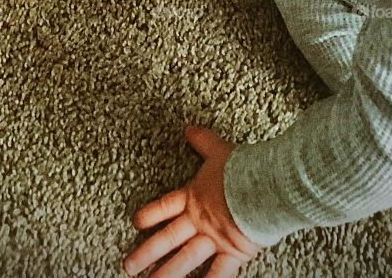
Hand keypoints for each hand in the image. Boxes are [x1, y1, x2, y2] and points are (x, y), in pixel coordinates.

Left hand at [123, 126, 262, 277]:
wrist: (263, 187)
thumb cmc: (242, 169)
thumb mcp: (218, 150)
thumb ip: (203, 141)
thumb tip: (189, 129)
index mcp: (194, 196)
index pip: (165, 206)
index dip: (149, 214)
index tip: (135, 222)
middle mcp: (200, 220)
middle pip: (168, 238)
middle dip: (147, 253)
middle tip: (128, 267)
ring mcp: (214, 238)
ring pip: (186, 260)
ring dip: (167, 274)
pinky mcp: (233, 252)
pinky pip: (218, 274)